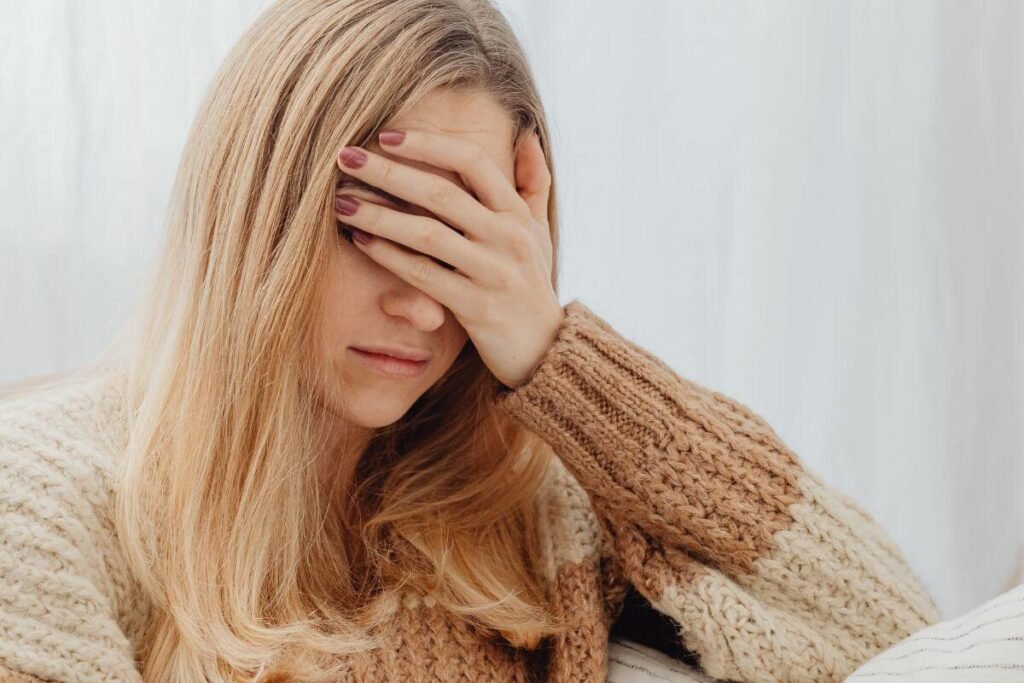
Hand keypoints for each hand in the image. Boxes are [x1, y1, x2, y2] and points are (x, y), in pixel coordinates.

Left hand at [333, 128, 564, 389]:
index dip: (428, 144)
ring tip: (341, 201)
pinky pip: (423, 275)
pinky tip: (360, 241)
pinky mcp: (475, 307)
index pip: (472, 162)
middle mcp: (507, 238)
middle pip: (441, 193)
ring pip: (426, 233)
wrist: (547, 350)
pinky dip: (389, 256)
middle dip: (388, 172)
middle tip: (345, 156)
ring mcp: (492, 273)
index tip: (386, 135)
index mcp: (517, 214)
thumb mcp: (541, 233)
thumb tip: (526, 136)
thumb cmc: (534, 286)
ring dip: (379, 215)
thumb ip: (534, 184)